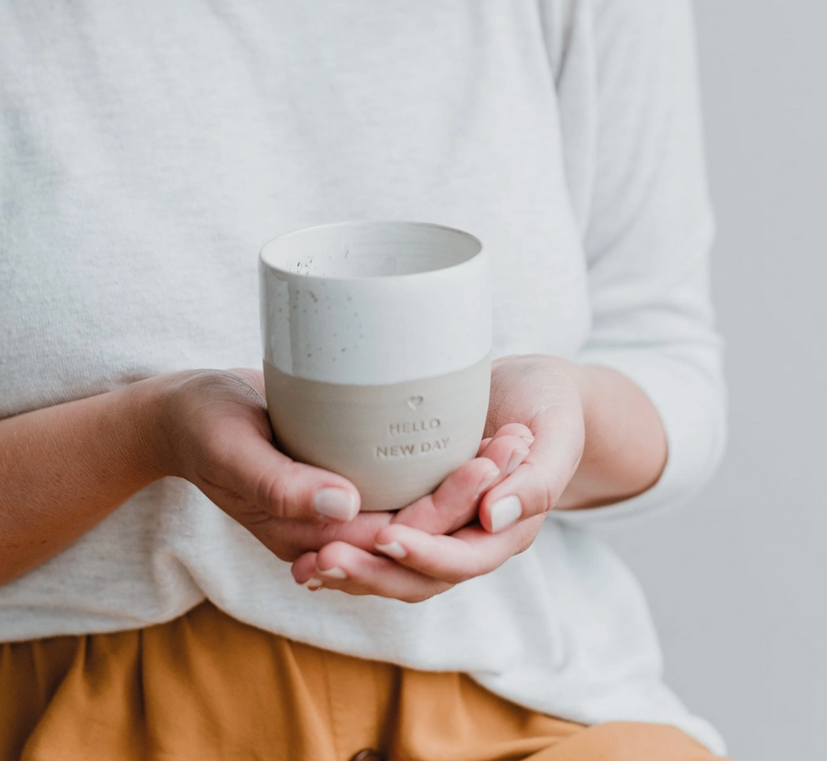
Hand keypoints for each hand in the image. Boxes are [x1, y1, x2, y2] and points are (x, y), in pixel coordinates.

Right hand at [155, 369, 533, 566]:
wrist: (183, 415)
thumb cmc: (201, 427)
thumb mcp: (232, 451)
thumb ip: (281, 486)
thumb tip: (345, 506)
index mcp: (307, 537)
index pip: (394, 537)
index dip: (447, 507)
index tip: (490, 463)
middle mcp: (334, 531)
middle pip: (419, 526)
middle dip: (472, 493)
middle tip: (517, 442)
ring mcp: (341, 507)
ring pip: (419, 509)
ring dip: (467, 482)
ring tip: (513, 437)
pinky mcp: (346, 479)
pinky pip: (404, 484)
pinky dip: (441, 465)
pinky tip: (476, 433)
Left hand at [292, 355, 586, 600]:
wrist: (535, 392)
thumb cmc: (551, 406)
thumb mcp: (556, 433)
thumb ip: (537, 479)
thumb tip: (494, 516)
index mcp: (508, 530)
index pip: (462, 559)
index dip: (424, 553)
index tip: (385, 536)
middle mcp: (471, 539)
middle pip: (418, 577)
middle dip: (371, 571)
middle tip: (322, 558)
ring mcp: (442, 530)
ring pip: (393, 568)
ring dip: (351, 570)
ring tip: (304, 562)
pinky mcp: (417, 511)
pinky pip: (381, 542)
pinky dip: (349, 547)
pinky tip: (305, 545)